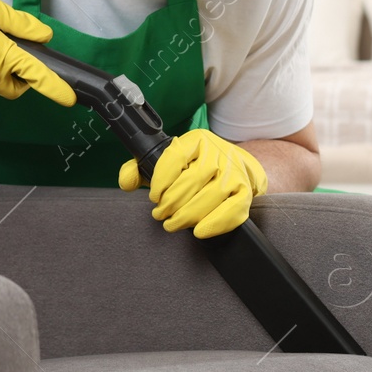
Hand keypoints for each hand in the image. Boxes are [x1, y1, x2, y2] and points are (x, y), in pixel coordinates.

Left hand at [119, 128, 268, 238]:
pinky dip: (215, 223)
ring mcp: (234, 171)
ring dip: (188, 215)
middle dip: (172, 203)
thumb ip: (139, 171)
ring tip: (173, 224)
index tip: (154, 197)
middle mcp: (218, 151)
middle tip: (161, 215)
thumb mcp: (166, 165)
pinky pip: (233, 209)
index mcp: (196, 140)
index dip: (161, 181)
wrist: (237, 170)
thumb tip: (126, 182)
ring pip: (212, 195)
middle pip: (192, 180)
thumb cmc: (195, 170)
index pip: (175, 157)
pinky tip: (199, 231)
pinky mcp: (245, 191)